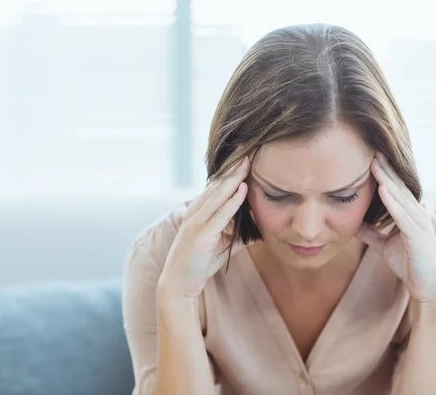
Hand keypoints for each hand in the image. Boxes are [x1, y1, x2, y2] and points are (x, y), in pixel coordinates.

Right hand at [159, 157, 250, 298]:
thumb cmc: (198, 265)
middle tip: (248, 149)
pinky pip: (221, 214)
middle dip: (233, 168)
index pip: (215, 187)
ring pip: (218, 195)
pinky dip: (232, 201)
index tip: (243, 157)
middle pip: (217, 185)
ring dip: (234, 178)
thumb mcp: (221, 247)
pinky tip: (243, 190)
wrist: (178, 285)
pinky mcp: (202, 235)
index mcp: (198, 213)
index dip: (229, 172)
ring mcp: (197, 223)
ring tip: (248, 162)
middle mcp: (195, 213)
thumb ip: (236, 236)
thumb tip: (257, 233)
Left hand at [357, 152, 435, 307]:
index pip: (395, 189)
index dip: (383, 172)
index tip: (369, 155)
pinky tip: (383, 191)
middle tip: (373, 148)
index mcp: (410, 215)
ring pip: (401, 198)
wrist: (427, 289)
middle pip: (399, 187)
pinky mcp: (418, 238)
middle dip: (385, 169)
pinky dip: (393, 203)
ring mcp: (420, 225)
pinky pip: (404, 217)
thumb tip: (353, 223)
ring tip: (374, 164)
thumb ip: (371, 233)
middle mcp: (418, 215)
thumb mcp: (384, 245)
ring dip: (388, 180)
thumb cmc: (409, 265)